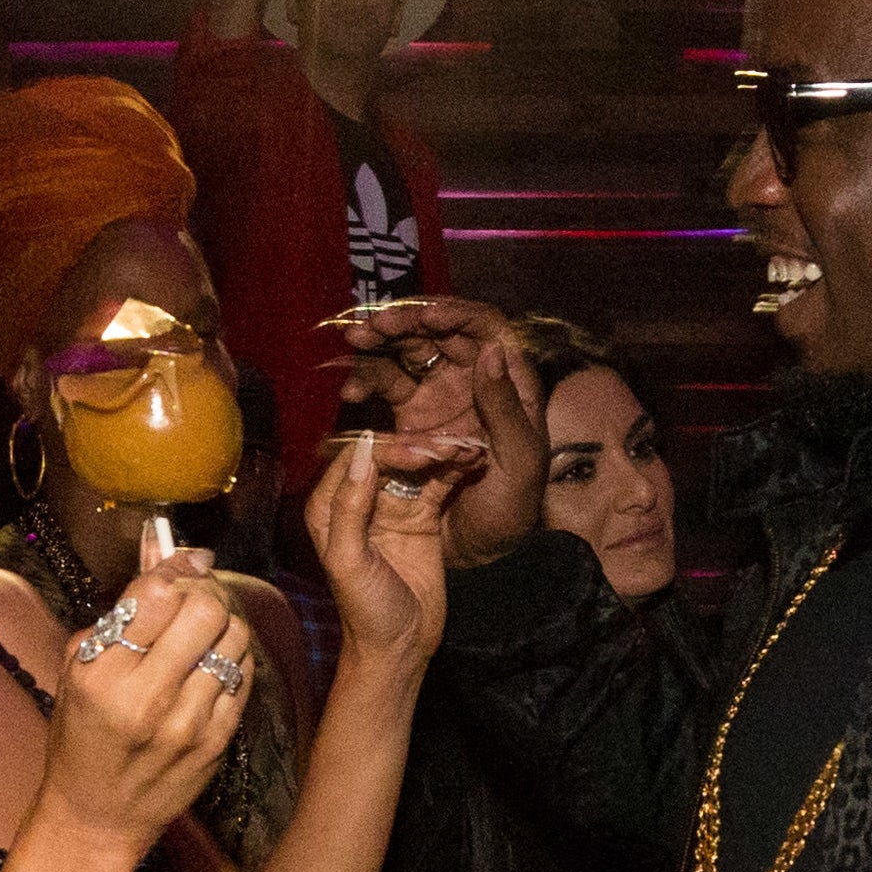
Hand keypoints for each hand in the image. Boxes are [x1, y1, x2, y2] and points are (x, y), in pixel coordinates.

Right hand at [43, 552, 251, 852]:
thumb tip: (162, 547)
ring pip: (235, 637)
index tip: (181, 564)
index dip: (175, 568)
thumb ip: (121, 610)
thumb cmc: (81, 738)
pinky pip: (244, 675)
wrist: (97, 817)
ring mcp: (188, 722)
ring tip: (203, 631)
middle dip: (204, 591)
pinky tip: (212, 664)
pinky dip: (233, 658)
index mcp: (102, 674)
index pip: (157, 593)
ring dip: (223, 622)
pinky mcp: (218, 741)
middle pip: (206, 609)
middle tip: (196, 595)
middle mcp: (147, 697)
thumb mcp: (79, 670)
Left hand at [306, 431, 462, 675]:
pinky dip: (454, 470)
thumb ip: (349, 508)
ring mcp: (393, 506)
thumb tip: (362, 456)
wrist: (400, 647)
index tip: (418, 453)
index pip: (355, 458)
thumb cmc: (364, 611)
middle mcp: (359, 499)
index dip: (386, 449)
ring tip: (469, 447)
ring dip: (441, 453)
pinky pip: (437, 484)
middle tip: (449, 447)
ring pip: (416, 465)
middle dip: (418, 447)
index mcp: (329, 506)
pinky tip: (474, 459)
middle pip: (388, 455)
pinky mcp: (422, 516)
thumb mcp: (348, 561)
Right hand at [336, 297, 547, 569]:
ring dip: (380, 343)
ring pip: (408, 353)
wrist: (482, 558)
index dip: (454, 312)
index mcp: (511, 384)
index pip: (485, 327)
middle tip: (372, 324)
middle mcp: (474, 382)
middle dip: (405, 321)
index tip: (423, 315)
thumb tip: (489, 350)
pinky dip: (367, 383)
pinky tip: (351, 393)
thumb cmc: (511, 513)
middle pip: (439, 332)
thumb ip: (506, 408)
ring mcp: (441, 398)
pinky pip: (387, 388)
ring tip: (353, 341)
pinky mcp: (412, 419)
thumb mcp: (520, 463)